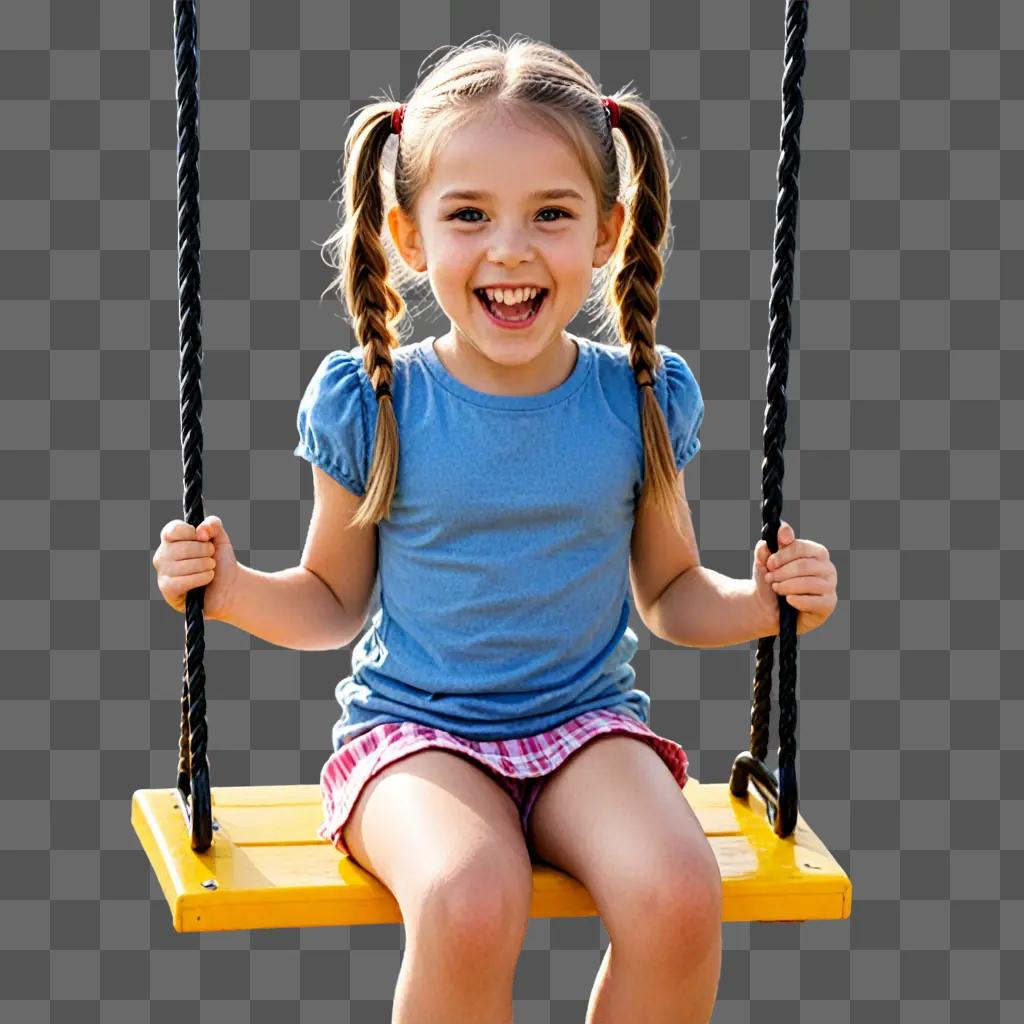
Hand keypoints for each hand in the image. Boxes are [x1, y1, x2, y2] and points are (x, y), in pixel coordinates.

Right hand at [152, 514, 240, 620]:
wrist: (230, 585)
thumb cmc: (220, 560)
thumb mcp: (220, 537)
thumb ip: (213, 523)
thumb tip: (200, 531)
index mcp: (171, 539)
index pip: (173, 529)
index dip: (191, 533)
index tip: (203, 538)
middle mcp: (163, 555)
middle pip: (184, 547)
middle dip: (205, 551)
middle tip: (210, 557)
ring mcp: (163, 572)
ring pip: (186, 565)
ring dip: (206, 566)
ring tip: (210, 568)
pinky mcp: (168, 589)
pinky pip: (185, 581)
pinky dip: (202, 578)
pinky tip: (207, 578)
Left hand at [752, 521, 837, 636]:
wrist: (769, 607)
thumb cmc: (772, 580)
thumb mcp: (764, 563)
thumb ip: (766, 549)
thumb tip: (774, 537)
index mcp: (815, 552)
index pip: (800, 547)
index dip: (781, 555)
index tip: (769, 564)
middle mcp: (827, 567)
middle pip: (804, 565)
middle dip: (782, 572)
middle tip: (770, 578)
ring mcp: (830, 586)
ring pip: (809, 583)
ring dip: (787, 586)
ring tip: (776, 588)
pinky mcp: (828, 604)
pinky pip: (814, 601)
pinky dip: (798, 600)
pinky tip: (788, 599)